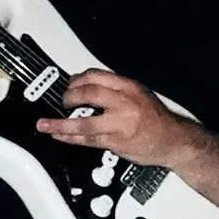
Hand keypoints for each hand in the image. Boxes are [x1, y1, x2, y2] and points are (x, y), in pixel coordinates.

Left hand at [36, 70, 187, 164]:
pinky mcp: (116, 142)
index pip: (96, 76)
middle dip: (68, 97)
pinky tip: (59, 136)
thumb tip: (86, 87)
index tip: (68, 84)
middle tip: (61, 101)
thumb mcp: (139, 95)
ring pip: (83, 122)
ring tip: (44, 124)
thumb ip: (115, 90)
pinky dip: (69, 138)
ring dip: (59, 124)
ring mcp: (119, 124)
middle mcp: (124, 103)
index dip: (76, 80)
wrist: (174, 141)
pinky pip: (87, 140)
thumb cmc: (157, 120)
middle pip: (88, 94)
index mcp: (129, 87)